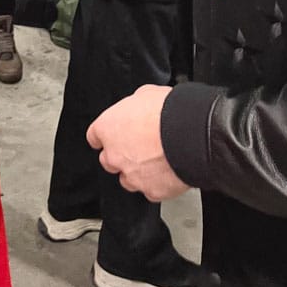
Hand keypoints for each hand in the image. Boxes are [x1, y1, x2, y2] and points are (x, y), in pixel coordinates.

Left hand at [86, 85, 189, 201]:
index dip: (106, 136)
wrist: (191, 134)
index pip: (95, 136)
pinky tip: (168, 172)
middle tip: (139, 147)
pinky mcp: (152, 191)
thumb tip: (139, 107)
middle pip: (108, 160)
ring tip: (156, 161)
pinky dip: (157, 184)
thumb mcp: (145, 94)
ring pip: (128, 180)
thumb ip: (134, 106)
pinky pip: (151, 191)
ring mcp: (132, 176)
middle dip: (121, 155)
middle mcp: (115, 155)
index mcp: (108, 128)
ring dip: (137, 172)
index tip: (112, 136)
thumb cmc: (169, 112)